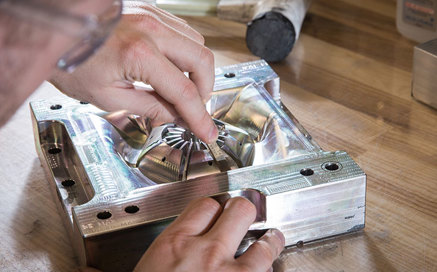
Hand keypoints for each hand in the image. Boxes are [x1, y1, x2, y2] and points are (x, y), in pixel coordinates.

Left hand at [50, 3, 217, 142]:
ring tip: (179, 88)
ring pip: (197, 43)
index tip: (207, 131)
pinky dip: (184, 53)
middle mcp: (151, 29)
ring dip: (196, 70)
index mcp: (138, 54)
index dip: (199, 116)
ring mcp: (152, 16)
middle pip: (203, 60)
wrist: (53, 28)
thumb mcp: (107, 96)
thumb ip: (148, 107)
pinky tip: (170, 67)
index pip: (184, 91)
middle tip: (193, 107)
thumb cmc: (69, 60)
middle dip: (205, 89)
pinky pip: (182, 32)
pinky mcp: (150, 11)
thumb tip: (174, 116)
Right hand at [134, 197, 284, 271]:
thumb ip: (138, 264)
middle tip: (244, 216)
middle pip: (239, 211)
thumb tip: (109, 265)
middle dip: (243, 211)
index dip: (213, 206)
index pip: (203, 206)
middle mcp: (207, 254)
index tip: (215, 210)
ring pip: (265, 244)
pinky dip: (270, 270)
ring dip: (270, 241)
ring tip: (272, 239)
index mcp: (174, 247)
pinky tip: (269, 269)